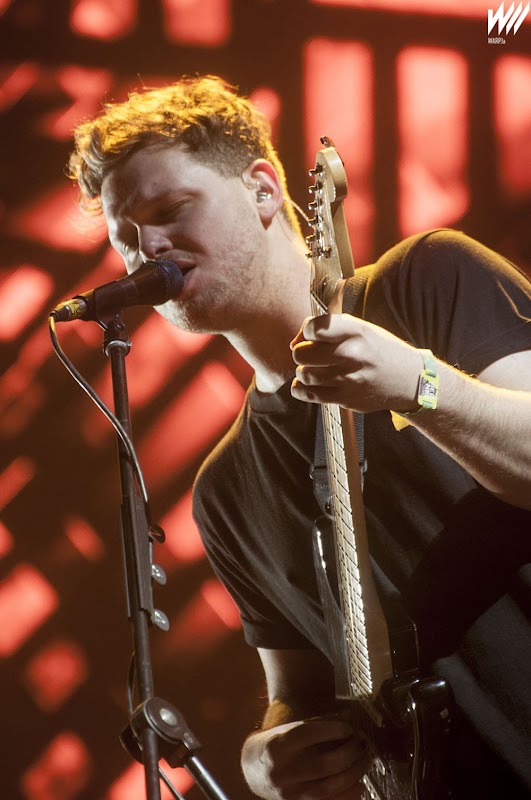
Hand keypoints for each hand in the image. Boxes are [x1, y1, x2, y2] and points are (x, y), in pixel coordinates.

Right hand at [242, 716, 368, 799]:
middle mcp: (282, 772)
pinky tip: (359, 784)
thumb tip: (346, 714)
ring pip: (330, 787)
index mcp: (277, 746)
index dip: (331, 730)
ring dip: (354, 773)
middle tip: (362, 743)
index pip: (307, 734)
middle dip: (349, 752)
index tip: (349, 727)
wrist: (253, 771)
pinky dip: (347, 795)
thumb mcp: (289, 728)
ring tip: (365, 759)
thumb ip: (317, 722)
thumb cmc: (274, 744)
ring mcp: (290, 793)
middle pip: (323, 763)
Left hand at [290, 313, 422, 412]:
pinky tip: (308, 384)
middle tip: (311, 355)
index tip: (314, 336)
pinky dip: (301, 389)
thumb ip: (329, 328)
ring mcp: (348, 379)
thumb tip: (295, 341)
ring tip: (315, 370)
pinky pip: (308, 394)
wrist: (409, 380)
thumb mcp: (361, 329)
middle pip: (301, 353)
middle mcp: (351, 354)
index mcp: (355, 331)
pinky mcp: (346, 399)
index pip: (313, 328)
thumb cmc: (379, 350)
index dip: (307, 331)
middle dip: (302, 352)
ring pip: (303, 374)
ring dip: (304, 371)